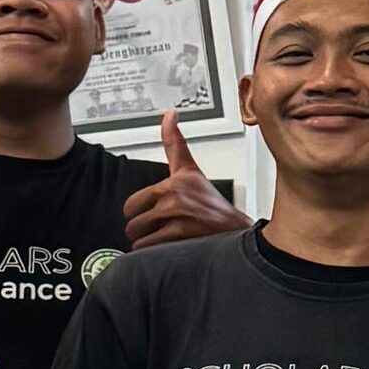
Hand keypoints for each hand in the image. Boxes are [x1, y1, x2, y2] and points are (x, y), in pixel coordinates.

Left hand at [121, 111, 250, 250]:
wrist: (236, 229)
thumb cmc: (212, 203)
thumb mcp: (190, 169)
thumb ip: (174, 142)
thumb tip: (169, 114)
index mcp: (173, 183)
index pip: (132, 203)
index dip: (138, 212)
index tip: (148, 215)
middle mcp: (174, 199)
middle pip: (133, 222)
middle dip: (141, 229)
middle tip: (157, 230)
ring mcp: (177, 219)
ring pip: (140, 237)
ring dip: (147, 243)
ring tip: (163, 240)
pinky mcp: (181, 237)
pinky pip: (150, 249)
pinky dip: (153, 254)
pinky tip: (167, 249)